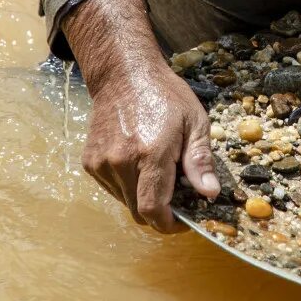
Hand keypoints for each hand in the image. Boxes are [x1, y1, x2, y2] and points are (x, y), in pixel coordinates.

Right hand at [83, 58, 220, 231]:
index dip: (169, 224)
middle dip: (159, 211)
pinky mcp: (90, 162)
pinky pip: (112, 188)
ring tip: (158, 172)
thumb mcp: (194, 121)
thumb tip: (210, 193)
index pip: (154, 209)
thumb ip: (200, 160)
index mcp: (150, 153)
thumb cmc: (165, 95)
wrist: (124, 75)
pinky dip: (127, 186)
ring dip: (142, 197)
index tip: (183, 221)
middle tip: (176, 195)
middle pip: (138, 211)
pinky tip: (139, 163)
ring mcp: (102, 163)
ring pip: (124, 201)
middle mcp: (121, 162)